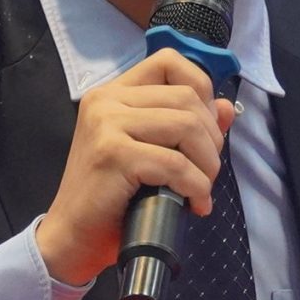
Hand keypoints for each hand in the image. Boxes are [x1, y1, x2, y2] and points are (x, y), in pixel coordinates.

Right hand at [33, 48, 237, 285]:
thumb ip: (185, 126)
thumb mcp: (152, 154)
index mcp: (113, 93)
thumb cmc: (111, 199)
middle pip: (186, 97)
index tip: (205, 127)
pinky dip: (195, 185)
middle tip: (206, 171)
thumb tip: (226, 108)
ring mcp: (107, 124)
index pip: (168, 61)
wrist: (73, 238)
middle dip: (211, 138)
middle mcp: (106, 99)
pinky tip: (194, 203)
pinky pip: (175, 162)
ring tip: (201, 189)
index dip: (200, 88)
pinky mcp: (113, 153)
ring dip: (207, 163)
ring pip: (186, 125)